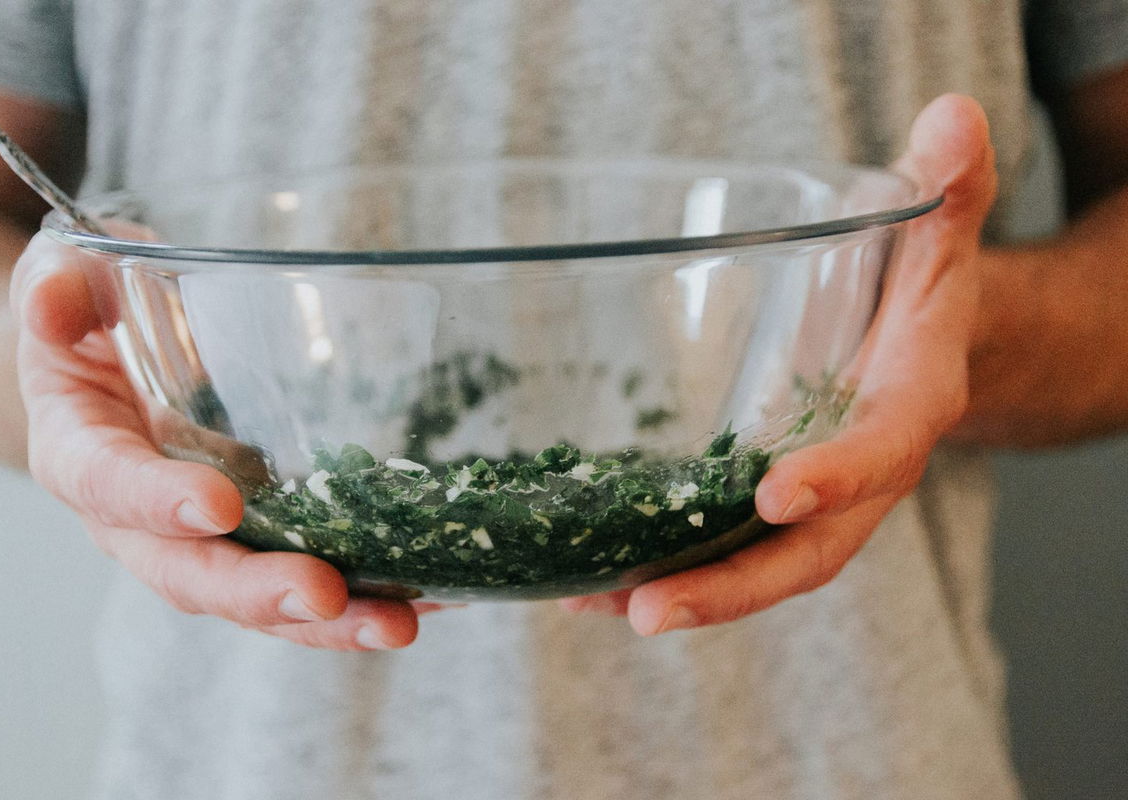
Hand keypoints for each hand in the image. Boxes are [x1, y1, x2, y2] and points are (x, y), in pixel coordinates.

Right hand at [11, 233, 433, 649]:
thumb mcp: (69, 282)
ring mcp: (205, 539)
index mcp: (83, 455)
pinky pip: (308, 573)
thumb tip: (50, 305)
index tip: (219, 507)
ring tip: (398, 623)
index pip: (111, 487)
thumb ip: (61, 287)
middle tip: (326, 596)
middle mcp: (139, 521)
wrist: (113, 357)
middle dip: (259, 592)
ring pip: (258, 598)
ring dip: (329, 621)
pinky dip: (368, 593)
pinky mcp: (261, 536)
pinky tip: (433, 593)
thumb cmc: (95, 316)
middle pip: (193, 575)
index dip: (159, 503)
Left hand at [561, 94, 998, 633]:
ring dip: (675, 592)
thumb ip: (947, 188)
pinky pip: (717, 545)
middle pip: (803, 554)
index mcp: (903, 415)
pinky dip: (659, 566)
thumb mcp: (938, 235)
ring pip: (750, 566)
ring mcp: (806, 501)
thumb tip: (951, 117)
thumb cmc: (922, 288)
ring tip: (590, 602)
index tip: (773, 493)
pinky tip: (590, 578)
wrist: (920, 341)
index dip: (834, 478)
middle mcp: (856, 479)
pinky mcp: (760, 500)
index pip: (876, 456)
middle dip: (730, 587)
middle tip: (650, 610)